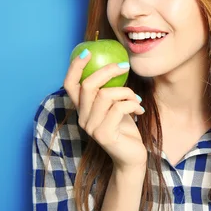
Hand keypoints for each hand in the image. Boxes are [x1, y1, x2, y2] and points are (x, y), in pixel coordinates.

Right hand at [63, 50, 146, 171]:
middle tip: (125, 66)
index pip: (70, 84)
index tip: (88, 52)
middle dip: (108, 71)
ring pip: (106, 95)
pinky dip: (132, 104)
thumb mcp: (115, 105)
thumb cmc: (125, 128)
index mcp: (82, 109)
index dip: (75, 67)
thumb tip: (116, 64)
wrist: (132, 157)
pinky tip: (140, 110)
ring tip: (137, 100)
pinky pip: (119, 108)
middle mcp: (82, 118)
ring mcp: (91, 128)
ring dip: (127, 92)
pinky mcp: (104, 135)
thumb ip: (109, 90)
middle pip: (88, 85)